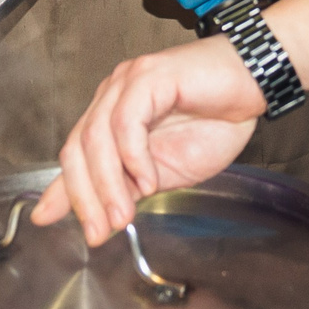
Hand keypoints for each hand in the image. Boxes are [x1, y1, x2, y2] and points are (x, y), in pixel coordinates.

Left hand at [30, 35, 266, 244]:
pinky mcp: (149, 76)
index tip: (54, 223)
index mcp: (110, 115)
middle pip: (77, 149)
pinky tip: (148, 180)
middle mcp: (112, 95)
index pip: (74, 156)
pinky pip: (127, 122)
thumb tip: (94, 216)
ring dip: (108, 184)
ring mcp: (127, 82)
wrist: (253, 85)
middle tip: (99, 232)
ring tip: (124, 215)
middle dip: (85, 197)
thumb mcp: (162, 170)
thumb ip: (124, 187)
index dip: (66, 194)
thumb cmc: (215, 121)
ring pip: (97, 137)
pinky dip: (133, 157)